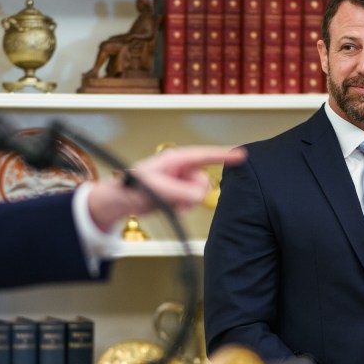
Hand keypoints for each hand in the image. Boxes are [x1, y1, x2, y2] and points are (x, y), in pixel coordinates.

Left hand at [86, 145, 244, 231]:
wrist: (122, 200)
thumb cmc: (133, 185)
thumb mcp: (157, 188)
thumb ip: (180, 191)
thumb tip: (199, 196)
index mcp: (177, 159)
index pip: (206, 155)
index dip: (225, 155)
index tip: (241, 155)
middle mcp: (182, 169)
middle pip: (203, 182)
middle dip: (191, 194)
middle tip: (174, 198)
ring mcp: (181, 181)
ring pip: (198, 195)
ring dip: (185, 203)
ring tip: (167, 202)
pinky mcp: (179, 193)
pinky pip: (191, 203)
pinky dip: (182, 208)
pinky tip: (169, 206)